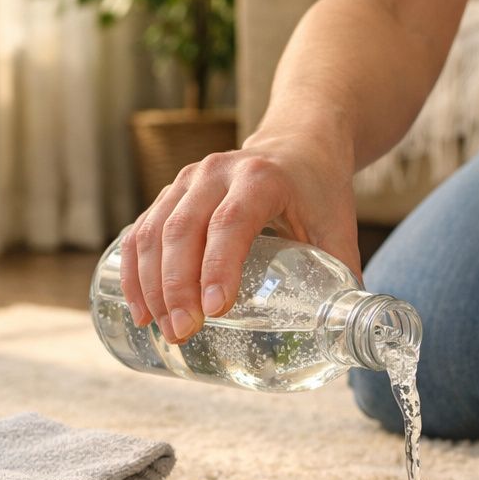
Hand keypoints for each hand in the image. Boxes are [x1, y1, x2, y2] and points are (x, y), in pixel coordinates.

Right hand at [120, 132, 359, 342]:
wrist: (298, 144)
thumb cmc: (319, 191)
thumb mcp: (338, 228)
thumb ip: (343, 278)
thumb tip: (343, 335)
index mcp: (261, 178)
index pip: (231, 222)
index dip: (218, 266)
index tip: (214, 310)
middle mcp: (217, 173)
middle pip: (183, 230)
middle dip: (177, 287)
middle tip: (183, 333)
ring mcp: (187, 180)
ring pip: (154, 232)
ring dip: (151, 285)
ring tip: (162, 329)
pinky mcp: (171, 194)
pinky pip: (141, 232)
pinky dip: (135, 272)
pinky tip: (141, 308)